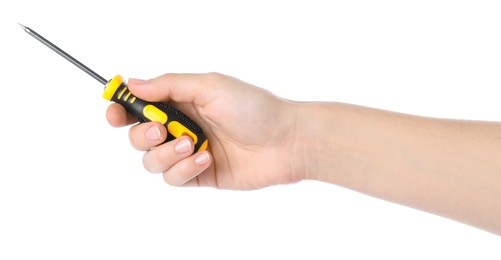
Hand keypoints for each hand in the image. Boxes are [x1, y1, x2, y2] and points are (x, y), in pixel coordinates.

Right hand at [106, 73, 303, 188]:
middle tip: (162, 130)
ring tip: (192, 145)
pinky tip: (205, 159)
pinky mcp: (198, 175)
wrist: (285, 141)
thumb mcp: (210, 86)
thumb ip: (169, 85)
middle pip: (137, 136)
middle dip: (143, 135)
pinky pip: (173, 178)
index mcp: (181, 101)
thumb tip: (133, 83)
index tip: (113, 113)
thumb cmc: (253, 108)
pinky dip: (184, 169)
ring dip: (165, 154)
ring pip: (151, 161)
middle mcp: (181, 126)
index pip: (139, 106)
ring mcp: (188, 152)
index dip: (121, 110)